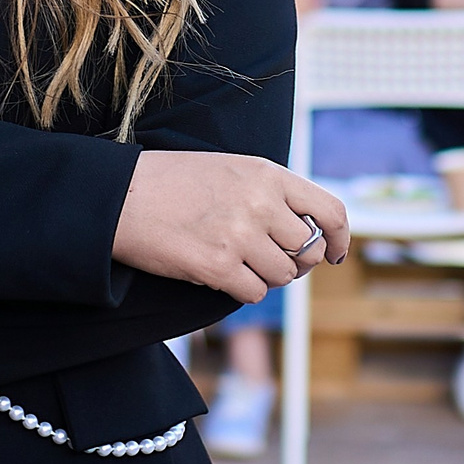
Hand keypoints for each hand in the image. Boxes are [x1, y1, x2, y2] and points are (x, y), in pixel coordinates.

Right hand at [111, 151, 350, 303]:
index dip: (340, 238)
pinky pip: (255, 292)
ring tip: (235, 259)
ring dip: (265, 275)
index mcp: (268, 175)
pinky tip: (220, 271)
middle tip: (268, 258)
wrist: (123, 196)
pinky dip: (242, 288)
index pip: (329, 211)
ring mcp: (241, 235)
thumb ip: (273, 194)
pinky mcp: (218, 266)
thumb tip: (307, 233)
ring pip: (283, 276)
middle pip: (308, 251)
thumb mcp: (233, 170)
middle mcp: (261, 203)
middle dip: (294, 262)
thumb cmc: (176, 183)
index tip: (336, 253)